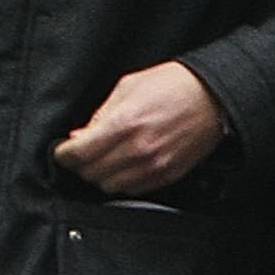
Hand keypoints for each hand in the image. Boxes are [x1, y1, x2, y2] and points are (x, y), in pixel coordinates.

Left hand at [53, 60, 227, 194]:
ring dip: (100, 175)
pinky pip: (133, 190)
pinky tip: (123, 165)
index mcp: (124, 123)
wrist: (212, 97)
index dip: (64, 155)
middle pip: (92, 174)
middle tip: (80, 155)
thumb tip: (80, 137)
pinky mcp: (168, 175)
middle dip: (80, 165)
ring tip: (103, 160)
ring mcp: (154, 165)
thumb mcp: (127, 87)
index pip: (79, 154)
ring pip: (110, 186)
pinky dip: (122, 181)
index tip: (62, 152)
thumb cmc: (171, 85)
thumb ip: (100, 115)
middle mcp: (138, 149)